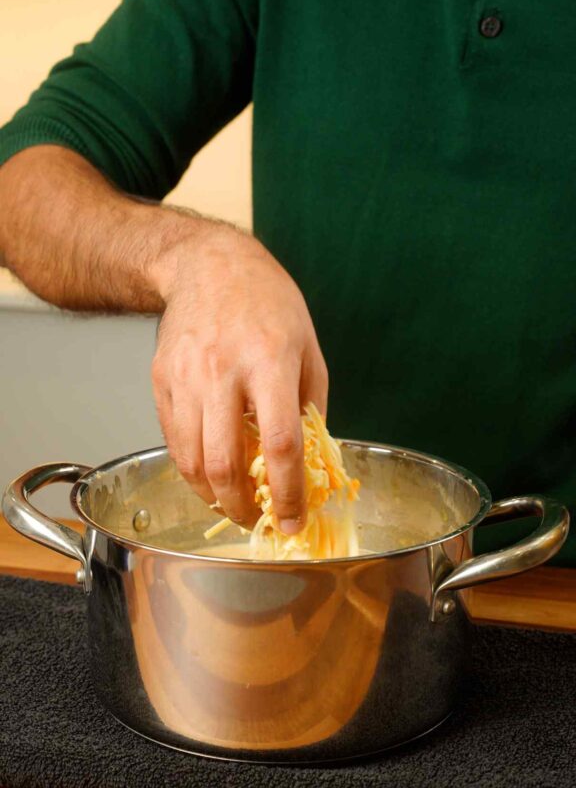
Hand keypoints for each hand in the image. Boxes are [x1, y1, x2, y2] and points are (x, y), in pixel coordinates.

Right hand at [151, 223, 327, 533]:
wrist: (207, 265)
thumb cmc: (268, 305)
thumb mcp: (308, 348)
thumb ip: (309, 407)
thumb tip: (310, 463)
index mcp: (271, 361)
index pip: (279, 444)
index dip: (287, 492)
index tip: (294, 520)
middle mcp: (223, 371)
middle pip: (225, 463)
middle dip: (242, 508)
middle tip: (258, 522)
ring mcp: (186, 377)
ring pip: (192, 461)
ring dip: (213, 498)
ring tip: (232, 507)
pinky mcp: (161, 381)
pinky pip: (174, 442)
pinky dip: (192, 472)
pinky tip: (210, 477)